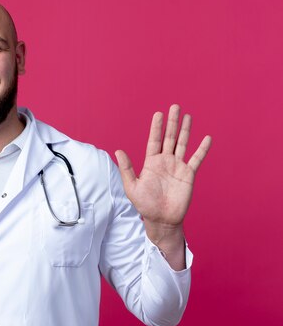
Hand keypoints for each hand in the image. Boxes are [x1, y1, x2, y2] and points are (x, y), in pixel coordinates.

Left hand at [114, 105, 210, 263]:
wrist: (161, 219)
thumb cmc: (145, 205)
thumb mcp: (132, 187)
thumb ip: (127, 169)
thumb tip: (118, 151)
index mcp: (151, 162)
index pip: (154, 140)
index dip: (156, 127)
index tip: (158, 114)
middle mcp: (165, 161)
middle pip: (169, 137)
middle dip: (172, 122)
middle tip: (175, 106)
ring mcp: (178, 167)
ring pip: (182, 144)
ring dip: (185, 130)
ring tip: (188, 116)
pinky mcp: (189, 174)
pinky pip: (197, 159)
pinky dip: (202, 149)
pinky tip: (207, 138)